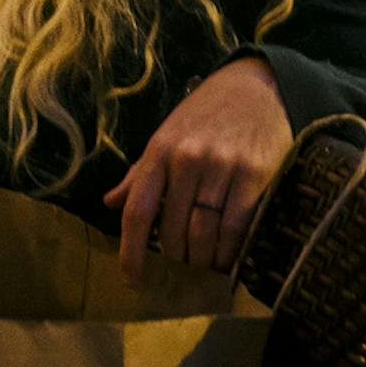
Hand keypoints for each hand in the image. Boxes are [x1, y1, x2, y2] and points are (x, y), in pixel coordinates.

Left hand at [103, 56, 291, 280]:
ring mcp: (220, 168)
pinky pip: (237, 229)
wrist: (255, 88)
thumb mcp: (166, 136)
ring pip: (204, 235)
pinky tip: (228, 259)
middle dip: (176, 258)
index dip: (131, 250)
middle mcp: (186, 160)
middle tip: (183, 267)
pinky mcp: (254, 176)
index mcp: (159, 151)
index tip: (132, 278)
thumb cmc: (205, 115)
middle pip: (173, 230)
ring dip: (203, 261)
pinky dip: (231, 253)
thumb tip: (110, 203)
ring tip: (205, 266)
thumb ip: (141, 174)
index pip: (137, 210)